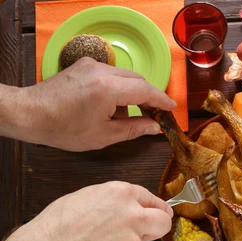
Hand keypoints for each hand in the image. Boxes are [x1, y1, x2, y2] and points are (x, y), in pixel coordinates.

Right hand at [8, 181, 172, 240]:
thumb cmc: (60, 223)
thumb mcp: (90, 196)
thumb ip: (118, 201)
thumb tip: (132, 208)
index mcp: (124, 195)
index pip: (154, 201)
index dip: (156, 209)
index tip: (160, 213)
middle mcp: (134, 218)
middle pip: (163, 223)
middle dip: (158, 226)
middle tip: (147, 232)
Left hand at [12, 57, 176, 150]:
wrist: (31, 114)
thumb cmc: (63, 128)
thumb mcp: (104, 135)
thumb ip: (133, 129)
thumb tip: (154, 127)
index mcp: (109, 89)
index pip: (146, 90)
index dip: (162, 100)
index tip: (172, 109)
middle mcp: (102, 71)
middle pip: (138, 80)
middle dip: (150, 96)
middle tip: (156, 115)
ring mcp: (92, 65)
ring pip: (126, 76)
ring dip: (134, 92)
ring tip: (132, 115)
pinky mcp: (84, 65)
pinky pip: (111, 74)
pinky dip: (119, 87)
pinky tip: (113, 106)